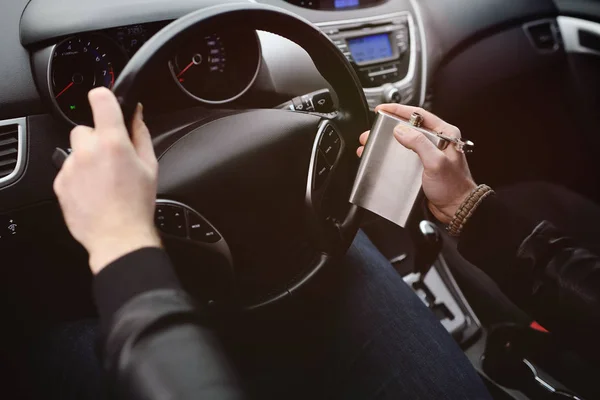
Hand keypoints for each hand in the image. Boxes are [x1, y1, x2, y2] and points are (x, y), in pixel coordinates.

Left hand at [54, 87, 160, 273]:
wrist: (118, 236)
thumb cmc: (136, 205)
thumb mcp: (150, 165)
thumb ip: (141, 134)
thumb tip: (136, 114)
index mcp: (113, 142)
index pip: (100, 99)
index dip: (104, 98)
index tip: (107, 104)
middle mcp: (88, 151)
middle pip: (85, 128)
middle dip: (97, 139)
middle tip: (112, 158)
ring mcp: (70, 167)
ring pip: (75, 150)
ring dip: (87, 158)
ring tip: (103, 180)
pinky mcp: (59, 183)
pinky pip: (67, 169)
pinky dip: (78, 176)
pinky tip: (94, 191)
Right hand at [357, 104, 476, 223]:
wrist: (456, 209)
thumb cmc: (453, 187)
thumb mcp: (436, 162)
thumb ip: (419, 143)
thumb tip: (401, 130)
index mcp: (445, 134)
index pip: (418, 115)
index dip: (399, 110)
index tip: (383, 110)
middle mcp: (437, 141)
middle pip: (409, 126)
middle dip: (388, 126)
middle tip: (373, 129)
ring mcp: (429, 153)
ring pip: (404, 140)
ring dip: (387, 140)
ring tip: (372, 143)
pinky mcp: (421, 166)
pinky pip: (404, 155)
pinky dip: (391, 154)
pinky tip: (381, 157)